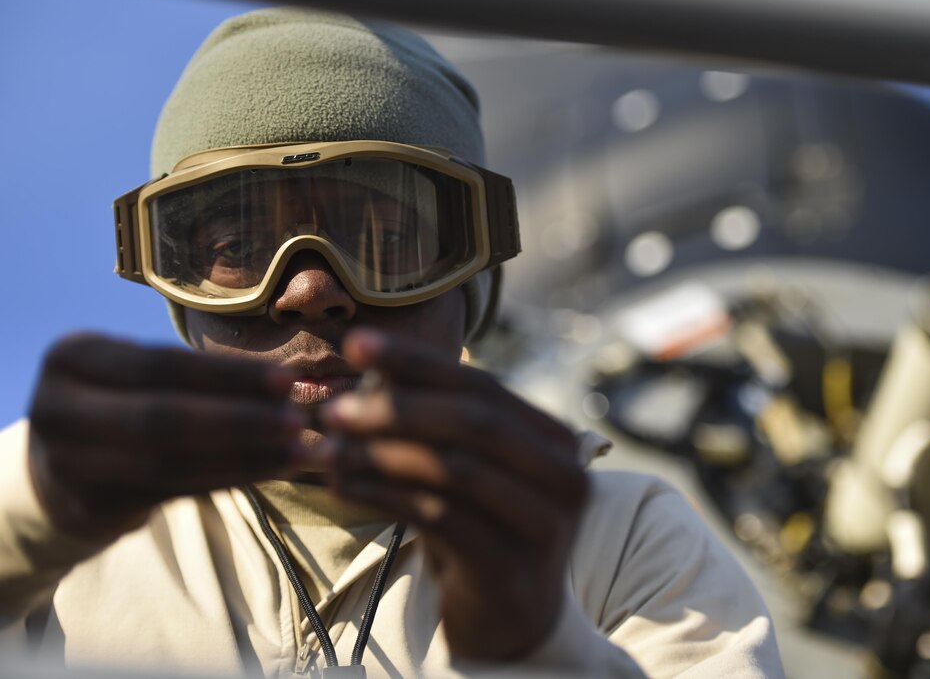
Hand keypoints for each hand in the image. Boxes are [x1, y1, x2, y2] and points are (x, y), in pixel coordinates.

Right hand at [27, 334, 302, 540]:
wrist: (56, 470)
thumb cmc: (120, 401)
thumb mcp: (136, 372)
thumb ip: (194, 374)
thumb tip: (287, 382)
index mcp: (71, 357)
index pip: (160, 365)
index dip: (226, 375)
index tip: (286, 379)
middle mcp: (57, 409)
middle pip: (161, 417)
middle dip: (238, 420)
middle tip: (297, 421)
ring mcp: (66, 464)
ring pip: (168, 462)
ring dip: (242, 457)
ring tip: (296, 452)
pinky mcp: (89, 506)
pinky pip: (171, 492)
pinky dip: (226, 480)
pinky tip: (268, 470)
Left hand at [318, 329, 588, 661]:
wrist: (508, 621)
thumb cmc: (480, 531)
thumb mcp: (464, 470)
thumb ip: (435, 421)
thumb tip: (369, 361)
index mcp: (555, 440)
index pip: (485, 385)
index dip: (420, 362)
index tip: (358, 345)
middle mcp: (564, 477)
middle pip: (475, 422)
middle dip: (397, 408)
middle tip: (334, 408)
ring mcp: (545, 526)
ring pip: (457, 470)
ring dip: (383, 453)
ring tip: (328, 447)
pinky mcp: (513, 569)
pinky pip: (442, 519)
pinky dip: (385, 497)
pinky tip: (343, 486)